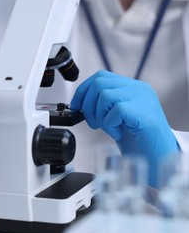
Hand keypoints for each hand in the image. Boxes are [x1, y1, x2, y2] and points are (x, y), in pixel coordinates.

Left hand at [71, 70, 178, 186]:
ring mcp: (143, 99)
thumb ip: (103, 105)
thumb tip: (78, 103)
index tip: (76, 106)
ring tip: (108, 128)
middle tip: (93, 123)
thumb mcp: (116, 116)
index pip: (101, 77)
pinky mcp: (144, 113)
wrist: (156, 156)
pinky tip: (117, 134)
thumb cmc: (136, 138)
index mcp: (131, 87)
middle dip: (87, 105)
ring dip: (98, 115)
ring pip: (105, 95)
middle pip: (99, 83)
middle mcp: (139, 89)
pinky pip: (116, 110)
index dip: (83, 91)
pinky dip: (109, 124)